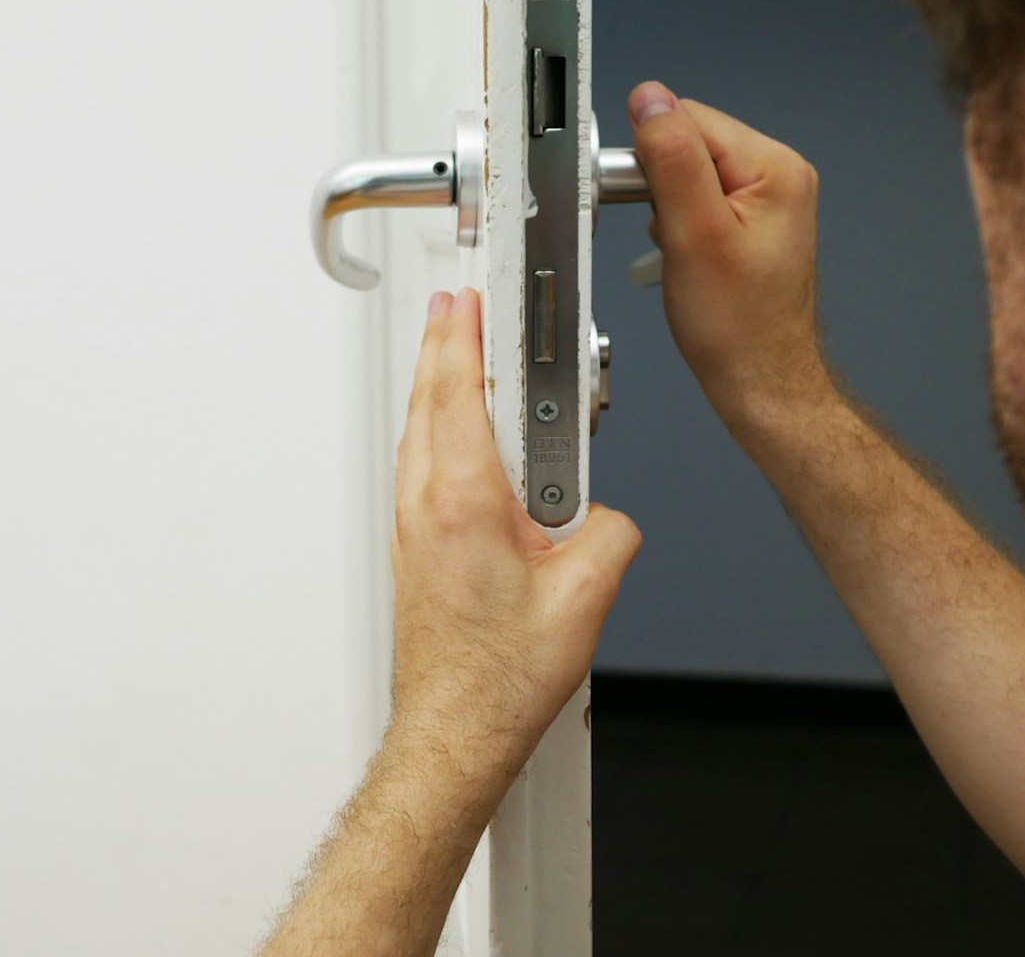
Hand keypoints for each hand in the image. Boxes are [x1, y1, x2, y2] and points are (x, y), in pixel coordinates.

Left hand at [387, 289, 641, 782]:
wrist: (455, 730)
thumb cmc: (499, 676)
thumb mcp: (587, 592)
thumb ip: (611, 529)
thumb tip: (608, 512)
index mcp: (463, 497)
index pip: (459, 386)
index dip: (466, 331)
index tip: (474, 294)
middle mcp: (426, 503)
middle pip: (431, 397)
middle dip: (447, 344)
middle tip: (462, 306)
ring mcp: (412, 525)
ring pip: (421, 431)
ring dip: (441, 386)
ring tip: (463, 355)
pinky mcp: (414, 547)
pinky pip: (422, 466)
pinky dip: (439, 431)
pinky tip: (463, 436)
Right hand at [628, 81, 835, 422]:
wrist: (758, 377)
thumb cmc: (736, 323)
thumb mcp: (693, 233)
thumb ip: (671, 158)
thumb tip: (650, 100)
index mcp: (774, 167)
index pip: (689, 119)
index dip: (653, 157)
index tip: (648, 204)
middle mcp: (779, 174)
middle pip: (691, 141)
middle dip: (662, 185)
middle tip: (671, 236)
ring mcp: (769, 198)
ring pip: (691, 171)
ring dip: (670, 207)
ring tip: (684, 251)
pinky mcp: (754, 220)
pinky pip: (701, 197)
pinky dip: (682, 223)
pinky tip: (690, 256)